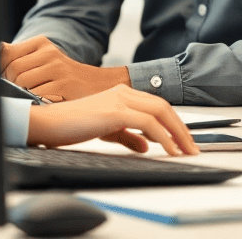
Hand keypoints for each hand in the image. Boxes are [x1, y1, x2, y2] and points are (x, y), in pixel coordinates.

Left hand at [1, 36, 129, 100]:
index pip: (7, 54)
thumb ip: (18, 56)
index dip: (2, 71)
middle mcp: (50, 53)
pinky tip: (42, 102)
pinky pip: (36, 96)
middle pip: (13, 70)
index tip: (7, 80)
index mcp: (41, 43)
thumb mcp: (42, 59)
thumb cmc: (62, 75)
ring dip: (22, 95)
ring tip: (32, 97)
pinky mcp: (63, 86)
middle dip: (11, 85)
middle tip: (20, 92)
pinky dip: (34, 102)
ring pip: (22, 84)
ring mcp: (58, 69)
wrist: (95, 85)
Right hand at [26, 85, 198, 155]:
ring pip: (160, 112)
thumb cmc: (73, 125)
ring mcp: (120, 99)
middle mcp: (124, 92)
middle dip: (181, 128)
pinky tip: (169, 150)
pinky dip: (163, 137)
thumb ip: (127, 135)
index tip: (184, 140)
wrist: (49, 122)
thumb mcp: (106, 130)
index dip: (174, 122)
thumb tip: (147, 145)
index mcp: (122, 93)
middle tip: (193, 147)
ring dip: (177, 133)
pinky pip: (148, 124)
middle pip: (163, 106)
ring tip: (186, 150)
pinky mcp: (115, 112)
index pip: (157, 105)